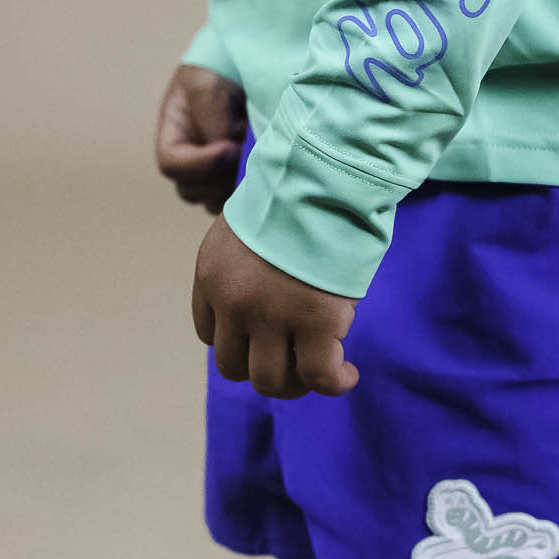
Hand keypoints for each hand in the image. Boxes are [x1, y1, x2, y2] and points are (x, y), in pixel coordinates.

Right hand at [155, 63, 246, 214]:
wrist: (244, 69)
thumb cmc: (217, 73)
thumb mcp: (208, 88)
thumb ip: (214, 123)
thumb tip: (227, 155)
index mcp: (172, 139)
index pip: (172, 165)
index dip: (199, 163)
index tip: (230, 147)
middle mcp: (189, 163)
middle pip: (193, 190)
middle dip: (220, 176)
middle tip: (246, 151)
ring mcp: (212, 176)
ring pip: (216, 200)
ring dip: (235, 184)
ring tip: (255, 155)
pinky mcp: (237, 180)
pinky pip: (238, 201)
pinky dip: (250, 189)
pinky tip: (265, 166)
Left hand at [192, 210, 360, 399]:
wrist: (326, 175)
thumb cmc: (300, 191)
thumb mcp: (254, 223)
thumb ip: (250, 261)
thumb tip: (273, 289)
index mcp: (212, 275)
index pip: (210, 333)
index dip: (242, 341)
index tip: (269, 336)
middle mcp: (233, 301)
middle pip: (233, 365)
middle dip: (266, 368)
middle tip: (297, 360)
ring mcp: (271, 315)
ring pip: (270, 380)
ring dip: (296, 383)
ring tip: (322, 371)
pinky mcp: (315, 321)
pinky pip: (318, 375)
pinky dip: (334, 382)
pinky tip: (347, 374)